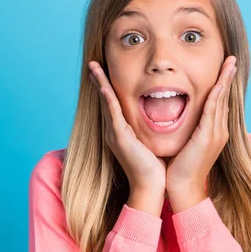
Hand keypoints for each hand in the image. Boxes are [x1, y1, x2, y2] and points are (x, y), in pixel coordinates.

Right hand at [88, 61, 166, 194]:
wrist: (151, 187)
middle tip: (93, 64)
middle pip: (105, 100)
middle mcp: (114, 131)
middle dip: (99, 81)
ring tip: (93, 68)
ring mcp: (115, 134)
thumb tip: (157, 118)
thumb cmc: (154, 167)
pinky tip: (104, 88)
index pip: (112, 104)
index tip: (103, 72)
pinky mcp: (120, 138)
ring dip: (99, 84)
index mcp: (121, 131)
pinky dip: (108, 99)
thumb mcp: (148, 142)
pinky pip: (113, 114)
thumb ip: (147, 130)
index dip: (107, 87)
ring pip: (106, 103)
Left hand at [166, 56, 236, 210]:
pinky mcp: (208, 137)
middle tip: (231, 59)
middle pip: (224, 98)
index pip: (219, 102)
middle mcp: (219, 130)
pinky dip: (216, 95)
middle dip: (228, 77)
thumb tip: (180, 117)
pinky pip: (213, 111)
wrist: (182, 188)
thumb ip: (187, 129)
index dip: (222, 84)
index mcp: (214, 132)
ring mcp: (216, 134)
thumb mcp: (186, 143)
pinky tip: (218, 83)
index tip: (224, 68)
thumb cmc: (179, 168)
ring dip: (225, 81)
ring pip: (221, 101)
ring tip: (229, 64)